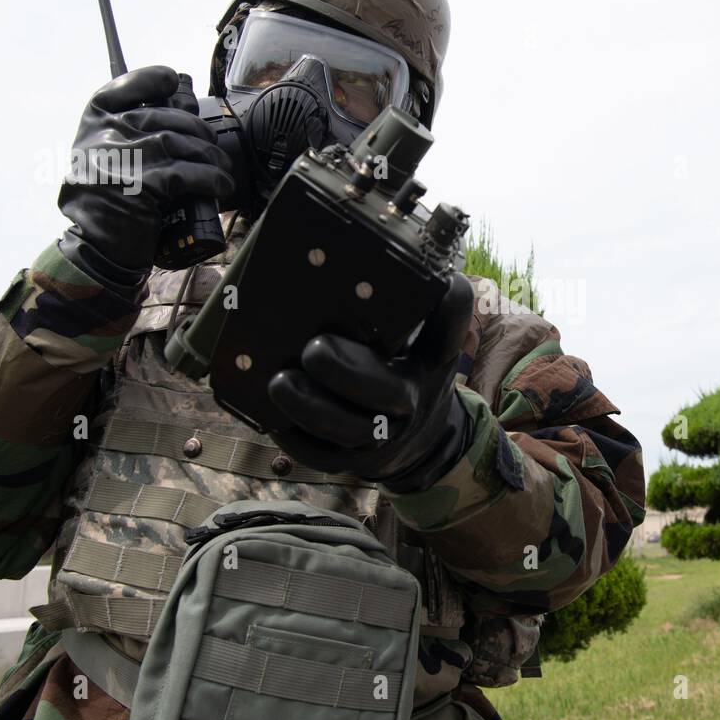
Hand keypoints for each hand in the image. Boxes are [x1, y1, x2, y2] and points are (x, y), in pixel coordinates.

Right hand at [58, 65, 232, 281]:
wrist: (99, 247)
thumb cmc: (111, 198)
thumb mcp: (106, 156)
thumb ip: (128, 129)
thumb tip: (180, 99)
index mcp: (91, 125)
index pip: (122, 86)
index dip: (151, 79)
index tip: (173, 81)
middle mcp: (102, 137)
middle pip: (162, 117)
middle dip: (196, 128)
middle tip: (209, 144)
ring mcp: (121, 160)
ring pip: (178, 143)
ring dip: (209, 155)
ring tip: (220, 167)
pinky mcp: (142, 187)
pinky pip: (187, 173)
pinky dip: (211, 178)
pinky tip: (221, 184)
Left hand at [267, 274, 474, 491]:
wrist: (417, 442)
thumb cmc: (405, 373)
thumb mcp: (423, 345)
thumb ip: (407, 313)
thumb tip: (360, 256)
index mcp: (432, 363)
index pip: (450, 331)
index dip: (449, 307)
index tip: (441, 279)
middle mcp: (411, 401)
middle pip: (382, 391)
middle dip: (344, 372)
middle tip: (313, 348)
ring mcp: (382, 437)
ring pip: (345, 430)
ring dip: (309, 407)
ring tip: (279, 382)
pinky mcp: (354, 463)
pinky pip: (319, 454)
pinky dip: (293, 435)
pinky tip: (270, 412)